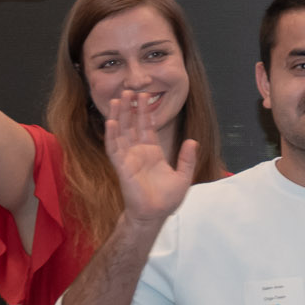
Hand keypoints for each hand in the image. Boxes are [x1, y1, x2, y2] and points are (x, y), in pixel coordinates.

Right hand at [100, 86, 197, 223]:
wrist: (155, 214)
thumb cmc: (167, 198)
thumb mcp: (183, 175)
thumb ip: (187, 158)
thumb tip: (192, 141)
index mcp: (152, 153)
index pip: (147, 128)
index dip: (146, 113)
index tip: (145, 97)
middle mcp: (138, 153)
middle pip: (132, 126)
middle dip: (131, 108)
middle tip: (129, 90)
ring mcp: (129, 158)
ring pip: (121, 133)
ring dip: (119, 116)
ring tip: (118, 99)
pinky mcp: (122, 167)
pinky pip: (115, 148)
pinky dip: (112, 134)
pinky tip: (111, 121)